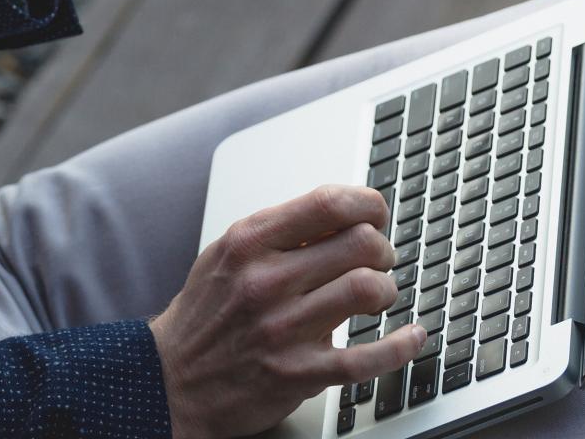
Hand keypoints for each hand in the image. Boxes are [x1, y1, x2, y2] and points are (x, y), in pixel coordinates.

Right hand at [147, 185, 425, 438]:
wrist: (173, 381)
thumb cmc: (206, 314)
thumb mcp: (228, 255)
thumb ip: (279, 233)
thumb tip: (342, 214)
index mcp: (248, 242)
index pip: (327, 203)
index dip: (367, 204)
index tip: (375, 213)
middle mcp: (265, 281)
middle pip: (359, 243)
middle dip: (383, 248)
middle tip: (379, 258)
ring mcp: (283, 328)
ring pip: (367, 290)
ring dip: (387, 290)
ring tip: (379, 294)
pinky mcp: (298, 373)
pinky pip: (367, 358)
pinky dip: (401, 346)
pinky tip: (412, 337)